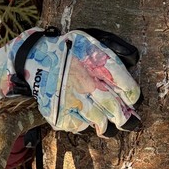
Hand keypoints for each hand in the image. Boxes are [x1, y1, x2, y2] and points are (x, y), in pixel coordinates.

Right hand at [0, 27, 141, 135]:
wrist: (34, 57)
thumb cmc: (67, 50)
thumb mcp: (90, 42)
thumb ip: (113, 50)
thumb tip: (134, 59)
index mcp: (97, 65)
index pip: (126, 86)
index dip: (133, 96)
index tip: (132, 100)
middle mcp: (86, 83)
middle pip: (115, 107)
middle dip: (126, 118)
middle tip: (131, 122)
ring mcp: (72, 99)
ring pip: (99, 121)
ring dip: (107, 126)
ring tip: (109, 125)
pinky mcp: (59, 112)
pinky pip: (79, 125)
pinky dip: (84, 124)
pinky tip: (84, 118)